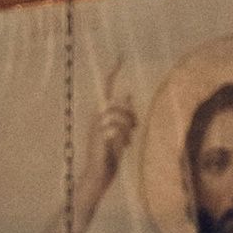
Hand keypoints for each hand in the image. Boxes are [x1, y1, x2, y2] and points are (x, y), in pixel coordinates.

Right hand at [77, 69, 135, 222]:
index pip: (107, 88)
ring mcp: (96, 127)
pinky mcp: (99, 138)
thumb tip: (129, 94)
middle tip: (136, 128)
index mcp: (100, 113)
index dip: (113, 72)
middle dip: (131, 114)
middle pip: (119, 103)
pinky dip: (124, 139)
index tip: (120, 56)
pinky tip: (124, 148)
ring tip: (129, 141)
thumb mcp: (120, 132)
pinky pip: (117, 130)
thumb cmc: (109, 156)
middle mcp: (96, 116)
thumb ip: (124, 115)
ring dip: (129, 129)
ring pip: (119, 116)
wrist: (98, 176)